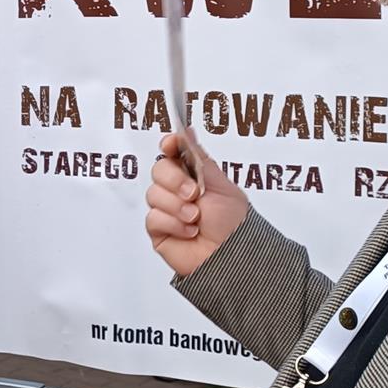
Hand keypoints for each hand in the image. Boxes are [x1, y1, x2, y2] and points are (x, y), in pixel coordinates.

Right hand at [145, 133, 247, 278]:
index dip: (169, 146)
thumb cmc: (234, 224)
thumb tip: (187, 131)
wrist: (231, 256)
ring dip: (177, 206)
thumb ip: (199, 157)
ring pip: (154, 194)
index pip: (173, 153)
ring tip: (196, 218)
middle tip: (193, 193)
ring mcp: (167, 210)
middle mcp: (178, 191)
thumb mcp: (220, 184)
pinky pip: (153, 217)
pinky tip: (189, 231)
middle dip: (175, 180)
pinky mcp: (159, 229)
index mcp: (194, 176)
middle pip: (159, 170)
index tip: (171, 145)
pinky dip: (173, 223)